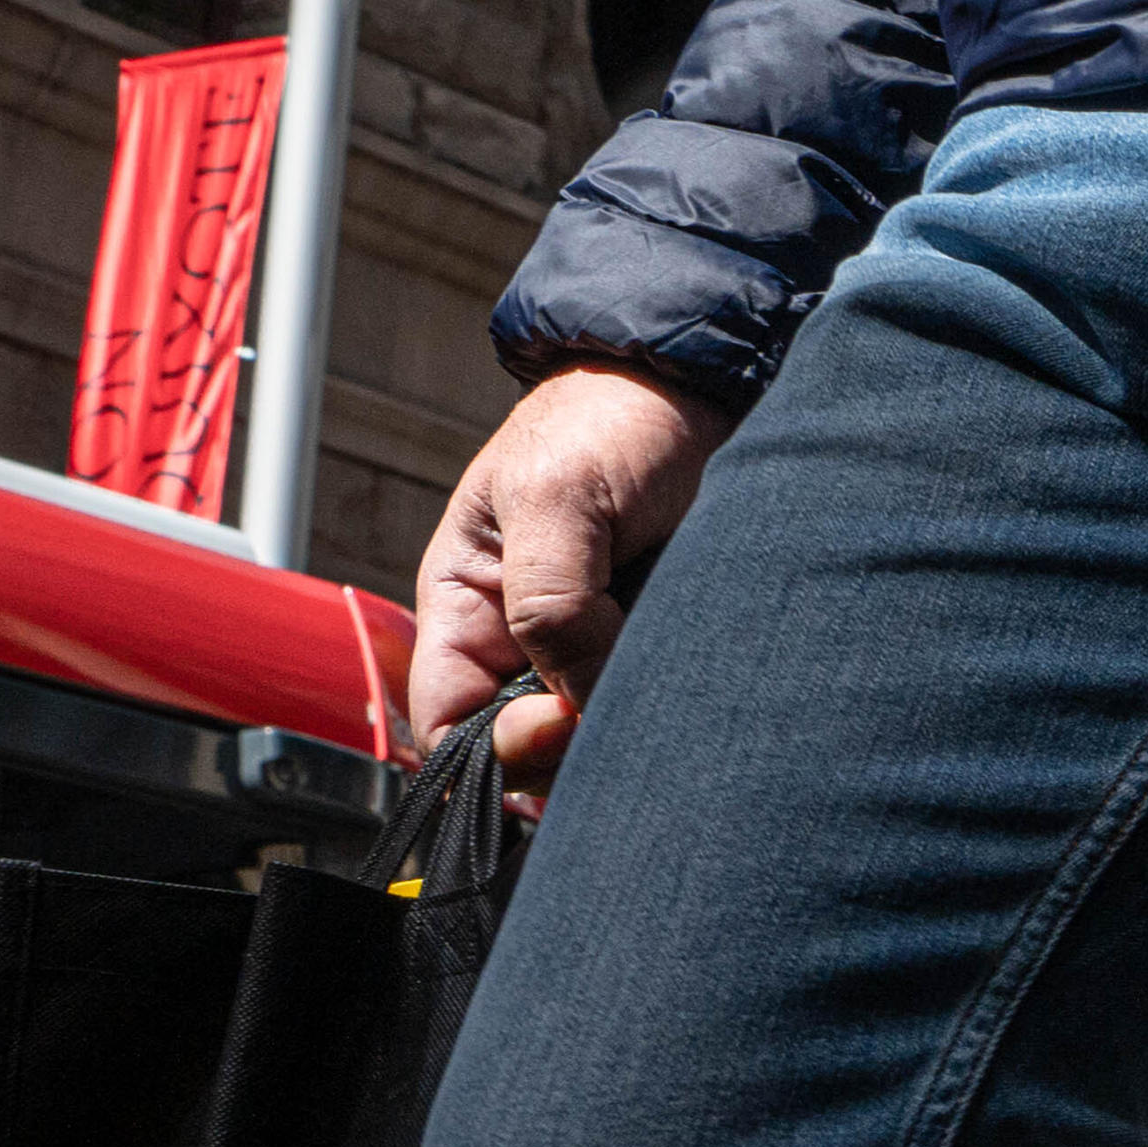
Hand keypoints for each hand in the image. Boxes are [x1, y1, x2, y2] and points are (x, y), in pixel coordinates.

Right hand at [408, 364, 730, 780]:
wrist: (698, 389)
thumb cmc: (610, 422)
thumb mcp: (557, 499)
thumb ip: (549, 604)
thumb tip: (571, 703)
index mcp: (466, 610)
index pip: (446, 726)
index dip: (490, 751)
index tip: (556, 723)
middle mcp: (524, 648)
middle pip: (525, 757)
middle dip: (568, 755)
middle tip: (622, 712)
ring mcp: (594, 657)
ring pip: (597, 745)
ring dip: (629, 739)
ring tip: (671, 693)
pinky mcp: (656, 657)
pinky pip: (657, 716)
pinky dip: (676, 720)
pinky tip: (700, 695)